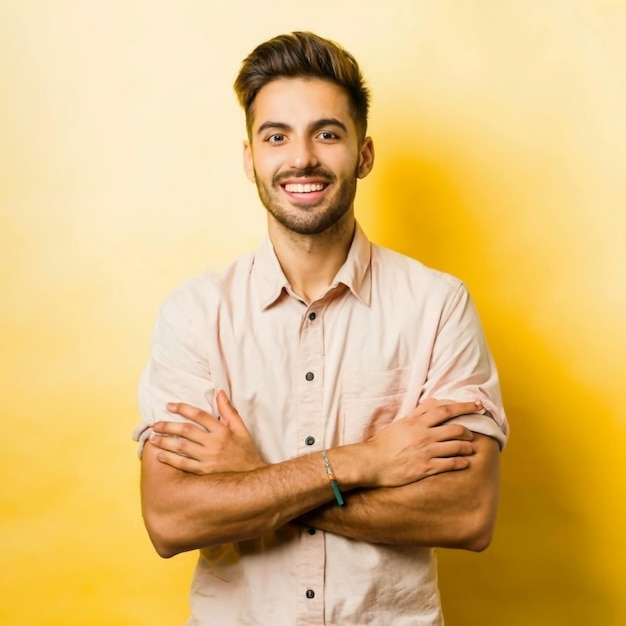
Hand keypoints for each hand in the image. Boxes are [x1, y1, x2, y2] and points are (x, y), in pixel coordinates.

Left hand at [149, 390, 265, 473]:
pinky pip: (184, 465)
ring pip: (182, 447)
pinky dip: (171, 460)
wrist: (251, 476)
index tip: (169, 405)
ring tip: (152, 438)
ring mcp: (208, 458)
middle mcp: (214, 443)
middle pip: (186, 430)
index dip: (183, 408)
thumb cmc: (246, 450)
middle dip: (168, 425)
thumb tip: (220, 392)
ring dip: (165, 441)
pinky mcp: (204, 472)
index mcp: (222, 430)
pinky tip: (160, 456)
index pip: (199, 415)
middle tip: (154, 424)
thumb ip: (228, 411)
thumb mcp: (241, 428)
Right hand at [361, 399, 481, 487]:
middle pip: (456, 429)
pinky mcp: (426, 468)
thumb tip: (433, 403)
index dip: (465, 406)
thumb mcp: (400, 423)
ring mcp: (426, 452)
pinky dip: (461, 462)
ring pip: (456, 446)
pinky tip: (465, 463)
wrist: (372, 463)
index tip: (478, 405)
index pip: (446, 410)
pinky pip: (450, 464)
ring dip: (468, 447)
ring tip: (471, 449)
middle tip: (473, 433)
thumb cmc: (384, 443)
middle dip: (469, 431)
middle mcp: (424, 435)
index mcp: (417, 422)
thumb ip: (418, 413)